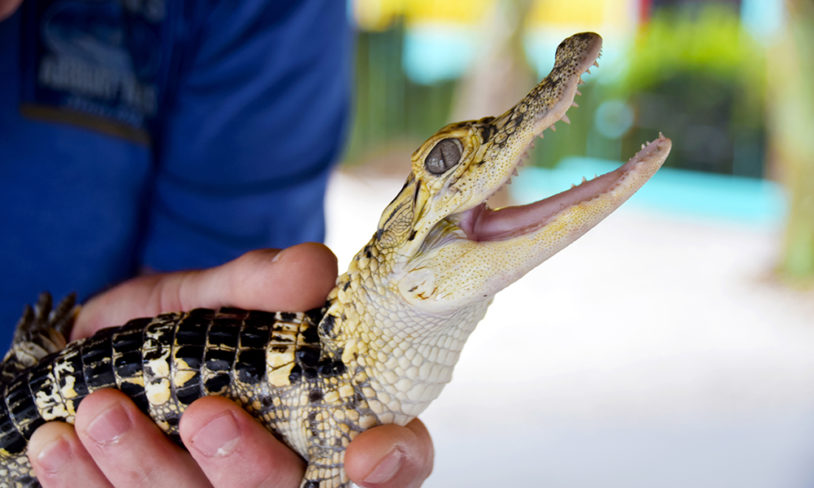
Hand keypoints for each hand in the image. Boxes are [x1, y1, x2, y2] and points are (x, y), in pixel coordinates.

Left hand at [26, 243, 433, 486]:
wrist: (111, 349)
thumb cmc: (188, 324)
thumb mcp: (221, 291)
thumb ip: (263, 283)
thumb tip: (314, 269)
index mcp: (335, 414)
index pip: (396, 456)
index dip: (393, 464)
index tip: (367, 453)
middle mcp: (290, 466)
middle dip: (247, 468)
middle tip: (205, 415)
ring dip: (151, 472)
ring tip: (101, 413)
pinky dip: (89, 484)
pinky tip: (60, 446)